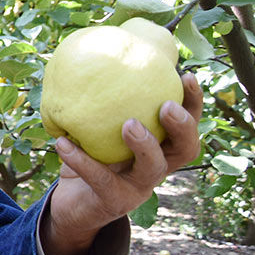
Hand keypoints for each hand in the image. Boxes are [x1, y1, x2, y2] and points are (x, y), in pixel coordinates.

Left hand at [47, 72, 202, 245]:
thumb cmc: (89, 156)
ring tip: (128, 124)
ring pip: (153, 168)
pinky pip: (100, 178)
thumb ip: (101, 100)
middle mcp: (157, 167)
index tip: (185, 76)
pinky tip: (61, 142)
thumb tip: (90, 51)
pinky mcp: (114, 201)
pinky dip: (81, 159)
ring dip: (144, 144)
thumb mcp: (97, 127)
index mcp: (159, 147)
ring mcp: (138, 187)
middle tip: (165, 105)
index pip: (187, 124)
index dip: (193, 102)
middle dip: (181, 126)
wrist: (73, 204)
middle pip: (186, 149)